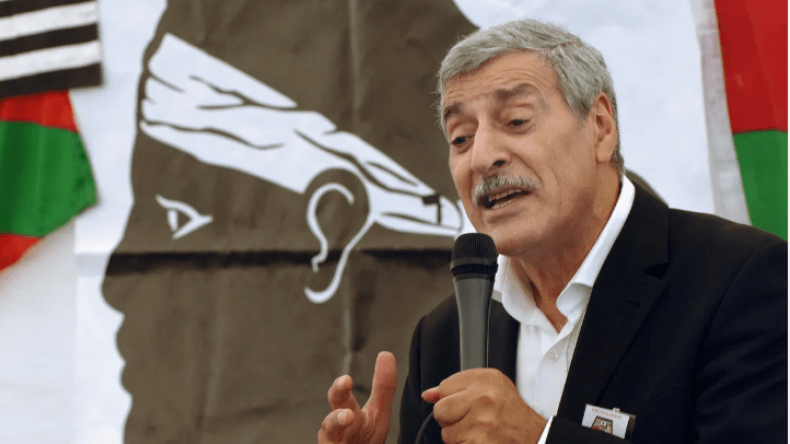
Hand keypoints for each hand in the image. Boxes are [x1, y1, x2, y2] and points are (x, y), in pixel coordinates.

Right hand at [318, 352, 397, 443]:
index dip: (341, 389)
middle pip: (329, 419)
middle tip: (340, 394)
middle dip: (332, 411)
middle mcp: (335, 431)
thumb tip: (385, 354)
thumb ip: (382, 386)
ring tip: (348, 416)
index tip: (346, 379)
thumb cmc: (364, 438)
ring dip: (336, 426)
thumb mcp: (377, 413)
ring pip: (327, 438)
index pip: (341, 398)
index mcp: (347, 414)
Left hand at [422, 368, 546, 443]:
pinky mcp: (478, 443)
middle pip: (440, 410)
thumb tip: (428, 394)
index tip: (464, 402)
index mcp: (486, 380)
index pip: (444, 386)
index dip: (452, 398)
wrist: (534, 436)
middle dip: (450, 418)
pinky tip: (480, 440)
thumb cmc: (511, 413)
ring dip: (459, 436)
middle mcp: (483, 399)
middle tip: (469, 419)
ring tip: (478, 431)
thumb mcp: (491, 386)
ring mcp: (481, 423)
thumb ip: (457, 386)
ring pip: (446, 433)